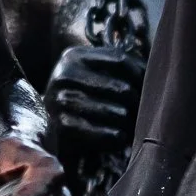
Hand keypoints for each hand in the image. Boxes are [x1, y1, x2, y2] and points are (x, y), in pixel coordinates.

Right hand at [43, 45, 143, 161]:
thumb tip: (156, 72)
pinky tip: (120, 138)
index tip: (153, 88)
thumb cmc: (76, 99)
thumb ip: (114, 69)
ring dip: (130, 124)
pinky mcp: (63, 127)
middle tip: (145, 115)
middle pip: (122, 88)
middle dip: (138, 104)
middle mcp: (65, 75)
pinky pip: (107, 134)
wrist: (40, 126)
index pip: (121, 60)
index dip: (143, 75)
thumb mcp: (87, 75)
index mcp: (74, 56)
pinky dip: (118, 138)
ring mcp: (61, 101)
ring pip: (118, 113)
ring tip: (132, 127)